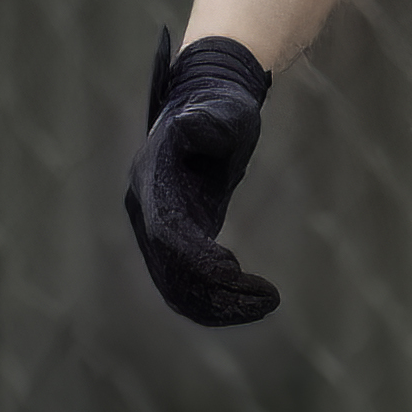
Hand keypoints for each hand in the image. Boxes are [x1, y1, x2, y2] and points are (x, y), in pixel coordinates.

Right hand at [127, 32, 282, 325]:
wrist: (208, 108)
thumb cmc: (220, 107)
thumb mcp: (222, 108)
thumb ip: (210, 119)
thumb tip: (193, 124)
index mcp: (152, 180)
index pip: (167, 233)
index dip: (195, 258)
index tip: (233, 273)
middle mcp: (147, 210)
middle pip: (170, 268)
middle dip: (213, 291)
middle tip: (265, 300)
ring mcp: (158, 227)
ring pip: (176, 283)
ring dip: (216, 303)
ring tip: (264, 304)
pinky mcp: (178, 237)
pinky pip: (187, 280)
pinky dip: (214, 297)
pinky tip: (249, 303)